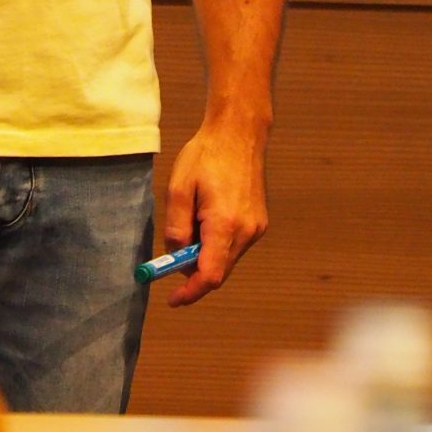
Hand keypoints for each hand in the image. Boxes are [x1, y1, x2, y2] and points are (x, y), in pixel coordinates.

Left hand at [161, 114, 268, 306]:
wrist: (239, 133)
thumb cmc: (207, 155)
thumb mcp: (178, 188)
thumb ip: (175, 226)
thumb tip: (175, 254)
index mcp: (225, 224)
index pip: (210, 276)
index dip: (190, 292)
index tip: (173, 298)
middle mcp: (247, 231)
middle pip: (218, 271)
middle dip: (192, 269)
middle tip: (172, 251)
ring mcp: (256, 228)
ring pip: (226, 259)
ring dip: (204, 253)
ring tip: (191, 217)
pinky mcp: (259, 223)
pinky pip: (234, 245)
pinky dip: (216, 243)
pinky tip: (206, 216)